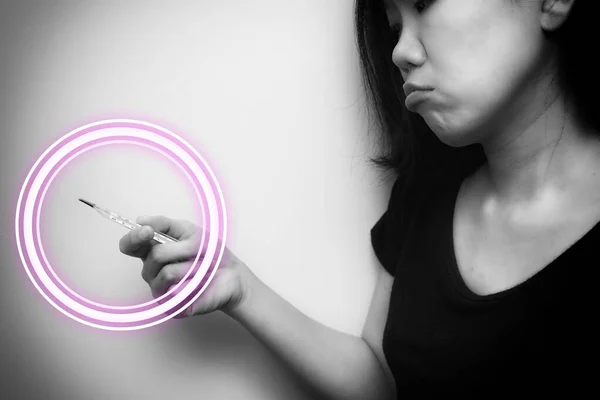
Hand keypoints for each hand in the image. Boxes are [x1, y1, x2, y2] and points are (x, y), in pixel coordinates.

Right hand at [118, 215, 251, 318]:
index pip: (130, 246)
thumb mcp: (190, 232)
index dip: (134, 238)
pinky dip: (195, 281)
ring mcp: (160, 290)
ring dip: (192, 265)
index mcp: (153, 252)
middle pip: (152, 257)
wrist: (232, 275)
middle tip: (199, 251)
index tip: (146, 231)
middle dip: (181, 250)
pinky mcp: (172, 307)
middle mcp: (152, 272)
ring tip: (203, 267)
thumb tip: (140, 220)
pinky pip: (177, 291)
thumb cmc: (210, 254)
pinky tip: (202, 282)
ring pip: (167, 272)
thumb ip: (164, 224)